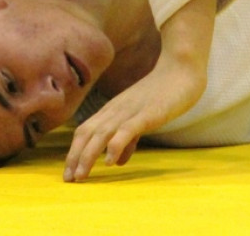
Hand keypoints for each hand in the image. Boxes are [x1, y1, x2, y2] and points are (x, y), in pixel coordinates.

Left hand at [63, 61, 204, 181]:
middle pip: (87, 133)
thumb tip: (115, 161)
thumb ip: (127, 139)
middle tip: (69, 179)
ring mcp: (131, 110)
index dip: (74, 152)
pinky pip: (128, 129)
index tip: (68, 173)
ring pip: (102, 133)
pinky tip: (110, 162)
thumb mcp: (140, 118)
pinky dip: (116, 145)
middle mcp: (116, 109)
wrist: (181, 69)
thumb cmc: (162, 93)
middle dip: (75, 157)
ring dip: (88, 155)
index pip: (84, 131)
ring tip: (81, 175)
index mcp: (112, 110)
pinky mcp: (148, 113)